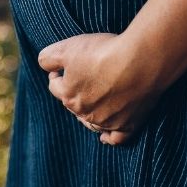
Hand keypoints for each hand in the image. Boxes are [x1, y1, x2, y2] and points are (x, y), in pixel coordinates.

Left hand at [37, 33, 166, 144]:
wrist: (142, 60)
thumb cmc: (104, 52)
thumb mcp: (67, 47)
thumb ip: (48, 58)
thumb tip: (45, 65)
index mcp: (69, 96)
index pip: (54, 86)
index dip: (57, 74)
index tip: (63, 66)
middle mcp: (85, 113)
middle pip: (73, 105)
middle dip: (74, 92)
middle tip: (84, 78)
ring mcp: (107, 121)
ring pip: (91, 122)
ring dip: (88, 114)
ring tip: (92, 102)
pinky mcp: (128, 124)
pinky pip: (116, 138)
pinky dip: (109, 137)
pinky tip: (105, 136)